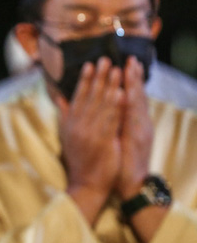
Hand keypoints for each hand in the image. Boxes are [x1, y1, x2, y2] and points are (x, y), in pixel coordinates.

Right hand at [54, 57, 123, 220]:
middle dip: (99, 77)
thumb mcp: (66, 134)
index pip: (78, 96)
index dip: (85, 80)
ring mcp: (90, 133)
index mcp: (70, 122)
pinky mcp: (103, 141)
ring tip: (116, 71)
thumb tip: (59, 97)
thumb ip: (64, 114)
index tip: (90, 64)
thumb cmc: (79, 159)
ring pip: (101, 105)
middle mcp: (79, 125)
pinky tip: (121, 93)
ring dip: (109, 86)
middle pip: (90, 96)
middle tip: (105, 59)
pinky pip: (111, 120)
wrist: (85, 183)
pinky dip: (116, 106)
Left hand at [117, 56, 152, 199]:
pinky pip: (133, 119)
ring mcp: (140, 130)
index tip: (127, 62)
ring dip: (134, 84)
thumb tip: (101, 108)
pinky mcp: (138, 139)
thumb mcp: (114, 138)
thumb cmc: (119, 161)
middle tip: (131, 58)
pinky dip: (130, 105)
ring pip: (137, 103)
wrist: (131, 184)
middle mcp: (139, 123)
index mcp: (132, 122)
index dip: (130, 80)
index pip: (130, 96)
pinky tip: (126, 92)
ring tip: (131, 67)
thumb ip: (111, 122)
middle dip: (133, 76)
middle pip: (136, 95)